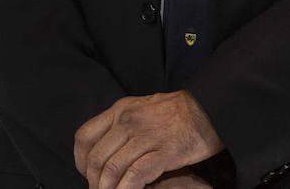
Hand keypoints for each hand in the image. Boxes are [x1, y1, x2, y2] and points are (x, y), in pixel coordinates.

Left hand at [73, 90, 222, 188]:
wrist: (208, 108)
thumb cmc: (177, 111)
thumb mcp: (142, 108)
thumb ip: (123, 124)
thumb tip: (109, 147)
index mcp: (120, 110)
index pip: (85, 136)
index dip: (80, 160)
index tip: (86, 173)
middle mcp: (127, 121)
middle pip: (97, 157)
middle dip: (94, 181)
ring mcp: (145, 136)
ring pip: (112, 168)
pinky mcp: (164, 152)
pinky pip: (135, 175)